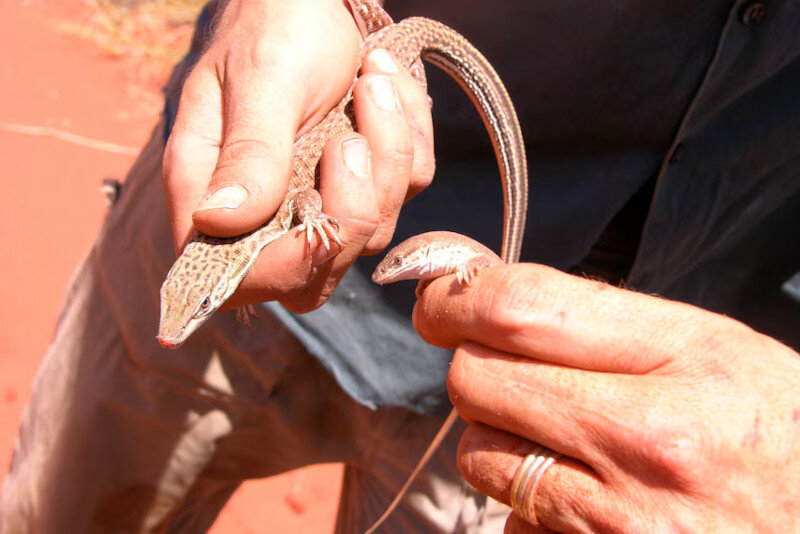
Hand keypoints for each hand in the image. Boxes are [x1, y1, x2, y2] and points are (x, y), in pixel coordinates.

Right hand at [162, 0, 434, 311]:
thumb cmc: (271, 24)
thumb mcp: (260, 79)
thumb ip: (248, 151)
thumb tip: (217, 222)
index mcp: (211, 197)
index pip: (243, 278)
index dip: (293, 259)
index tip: (334, 164)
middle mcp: (263, 217)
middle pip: (321, 269)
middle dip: (360, 194)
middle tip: (361, 103)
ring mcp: (317, 206)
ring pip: (375, 230)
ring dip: (391, 150)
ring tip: (372, 79)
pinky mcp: (363, 188)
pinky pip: (408, 190)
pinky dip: (410, 136)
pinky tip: (384, 85)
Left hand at [413, 264, 799, 531]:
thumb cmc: (781, 435)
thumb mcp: (718, 350)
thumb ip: (608, 325)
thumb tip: (495, 309)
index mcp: (689, 359)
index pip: (523, 308)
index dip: (456, 297)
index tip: (438, 299)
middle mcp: (651, 440)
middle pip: (477, 379)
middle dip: (473, 364)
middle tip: (505, 366)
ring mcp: (623, 519)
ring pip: (481, 453)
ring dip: (497, 436)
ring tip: (558, 436)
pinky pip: (511, 520)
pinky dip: (524, 502)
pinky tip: (580, 495)